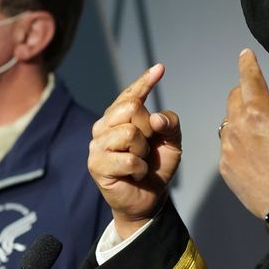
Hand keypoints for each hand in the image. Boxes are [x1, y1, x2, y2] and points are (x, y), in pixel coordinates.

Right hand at [89, 64, 181, 237]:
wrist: (150, 199)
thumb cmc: (156, 168)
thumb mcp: (171, 142)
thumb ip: (169, 123)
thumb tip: (155, 117)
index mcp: (119, 117)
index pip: (131, 94)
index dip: (145, 81)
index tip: (160, 68)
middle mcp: (104, 126)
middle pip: (130, 108)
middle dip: (148, 128)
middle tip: (147, 147)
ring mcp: (97, 145)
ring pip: (129, 133)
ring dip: (143, 151)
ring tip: (139, 162)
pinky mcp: (96, 165)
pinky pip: (128, 159)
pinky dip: (140, 169)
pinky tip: (136, 174)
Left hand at [219, 50, 268, 217]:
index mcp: (260, 111)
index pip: (249, 78)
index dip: (247, 63)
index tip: (244, 55)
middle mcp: (238, 127)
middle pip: (235, 98)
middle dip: (247, 96)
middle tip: (265, 109)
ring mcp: (229, 149)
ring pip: (230, 123)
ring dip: (243, 122)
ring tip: (265, 140)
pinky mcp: (226, 168)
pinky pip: (229, 147)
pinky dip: (240, 145)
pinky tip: (259, 157)